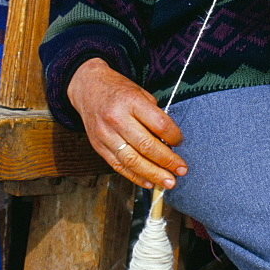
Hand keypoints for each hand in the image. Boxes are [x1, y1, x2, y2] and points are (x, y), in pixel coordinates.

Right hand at [67, 58, 186, 189]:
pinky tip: (149, 181)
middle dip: (167, 161)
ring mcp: (105, 134)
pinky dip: (135, 176)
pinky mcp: (99, 146)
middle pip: (146, 146)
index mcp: (131, 101)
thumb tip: (169, 141)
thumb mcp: (140, 93)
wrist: (88, 88)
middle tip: (181, 170)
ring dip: (153, 174)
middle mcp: (117, 119)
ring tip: (168, 182)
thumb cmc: (119, 90)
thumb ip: (154, 115)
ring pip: (132, 160)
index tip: (180, 142)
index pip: (159, 123)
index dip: (174, 136)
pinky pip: (118, 166)